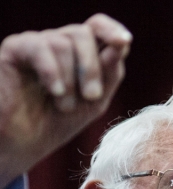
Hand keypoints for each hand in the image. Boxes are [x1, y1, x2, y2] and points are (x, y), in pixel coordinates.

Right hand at [0, 14, 131, 186]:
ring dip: (71, 79)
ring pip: (63, 42)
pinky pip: (38, 47)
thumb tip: (120, 45)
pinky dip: (52, 71)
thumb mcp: (95, 100)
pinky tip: (55, 92)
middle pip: (83, 33)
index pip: (98, 26)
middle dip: (92, 67)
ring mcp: (36, 44)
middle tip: (91, 96)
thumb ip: (110, 73)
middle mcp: (58, 42)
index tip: (123, 42)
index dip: (112, 29)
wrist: (26, 142)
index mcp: (81, 52)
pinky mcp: (14, 49)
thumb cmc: (60, 121)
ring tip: (65, 105)